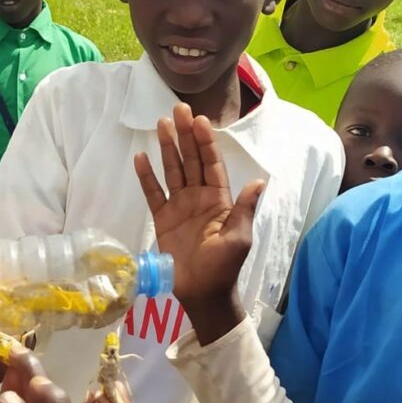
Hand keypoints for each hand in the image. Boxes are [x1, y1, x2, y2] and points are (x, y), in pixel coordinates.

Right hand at [134, 103, 263, 343]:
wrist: (201, 292)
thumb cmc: (223, 267)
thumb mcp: (239, 238)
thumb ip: (244, 208)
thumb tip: (260, 181)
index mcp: (219, 199)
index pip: (212, 164)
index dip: (206, 142)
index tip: (199, 120)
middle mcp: (199, 197)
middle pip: (191, 160)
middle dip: (185, 135)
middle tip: (177, 110)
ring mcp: (179, 206)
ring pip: (173, 171)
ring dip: (167, 148)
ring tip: (160, 124)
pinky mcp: (162, 218)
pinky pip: (153, 193)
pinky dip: (147, 177)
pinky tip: (141, 158)